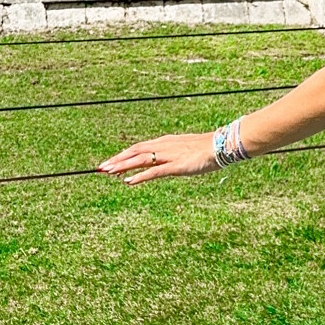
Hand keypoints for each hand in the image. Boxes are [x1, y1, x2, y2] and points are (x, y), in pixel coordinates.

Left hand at [98, 132, 218, 183]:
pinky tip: (128, 181)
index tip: (110, 162)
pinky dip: (139, 176)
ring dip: (123, 166)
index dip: (124, 154)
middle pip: (135, 151)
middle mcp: (164, 146)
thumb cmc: (208, 149)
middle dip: (117, 159)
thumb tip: (164, 163)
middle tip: (101, 168)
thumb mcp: (186, 151)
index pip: (139, 147)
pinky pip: (154, 171)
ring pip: (140, 159)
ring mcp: (169, 155)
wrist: (223, 145)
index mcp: (166, 142)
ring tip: (108, 172)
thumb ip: (173, 156)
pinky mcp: (176, 166)